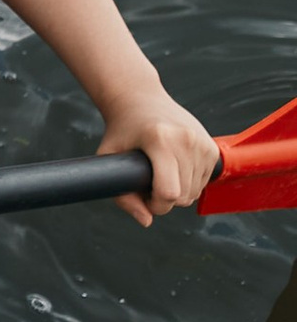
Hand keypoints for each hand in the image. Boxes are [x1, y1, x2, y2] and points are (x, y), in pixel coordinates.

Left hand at [94, 85, 219, 224]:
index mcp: (161, 139)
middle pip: (183, 196)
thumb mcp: (109, 158)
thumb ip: (122, 195)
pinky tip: (174, 168)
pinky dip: (189, 183)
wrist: (140, 100)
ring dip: (177, 192)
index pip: (169, 192)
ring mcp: (202, 142)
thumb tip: (147, 221)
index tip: (144, 197)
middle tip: (148, 184)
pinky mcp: (212, 148)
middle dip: (164, 200)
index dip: (156, 205)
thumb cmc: (121, 130)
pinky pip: (204, 182)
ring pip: (195, 192)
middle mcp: (186, 139)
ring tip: (160, 173)